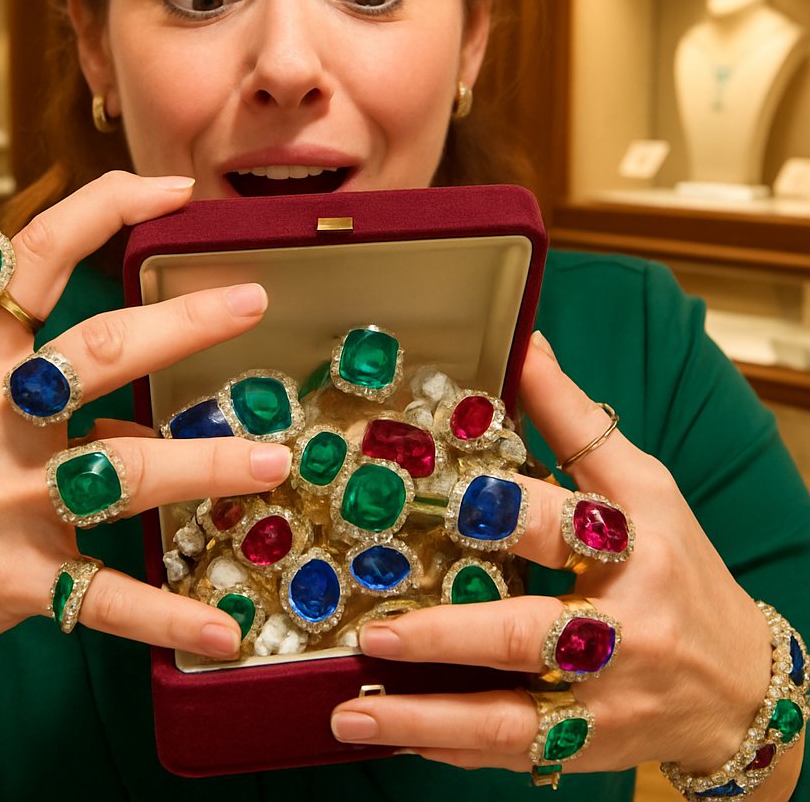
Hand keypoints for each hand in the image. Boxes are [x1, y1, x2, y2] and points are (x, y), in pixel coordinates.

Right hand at [0, 172, 290, 729]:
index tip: (172, 191)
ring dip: (206, 465)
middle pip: (98, 353)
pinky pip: (105, 599)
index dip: (104, 208)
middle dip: (184, 325)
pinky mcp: (12, 580)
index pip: (34, 257)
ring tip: (269, 462)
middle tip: (252, 302)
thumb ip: (48, 393)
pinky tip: (223, 631)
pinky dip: (169, 618)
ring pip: (123, 471)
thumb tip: (150, 415)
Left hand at [330, 332, 800, 791]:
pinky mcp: (589, 748)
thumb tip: (524, 340)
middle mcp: (623, 632)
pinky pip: (514, 755)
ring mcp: (606, 703)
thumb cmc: (682, 569)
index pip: (560, 522)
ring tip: (350, 709)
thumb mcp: (643, 485)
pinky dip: (451, 747)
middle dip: (448, 638)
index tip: (434, 497)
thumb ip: (573, 418)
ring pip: (511, 718)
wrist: (744, 687)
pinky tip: (393, 734)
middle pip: (530, 635)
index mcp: (636, 550)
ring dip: (426, 716)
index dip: (499, 506)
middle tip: (374, 630)